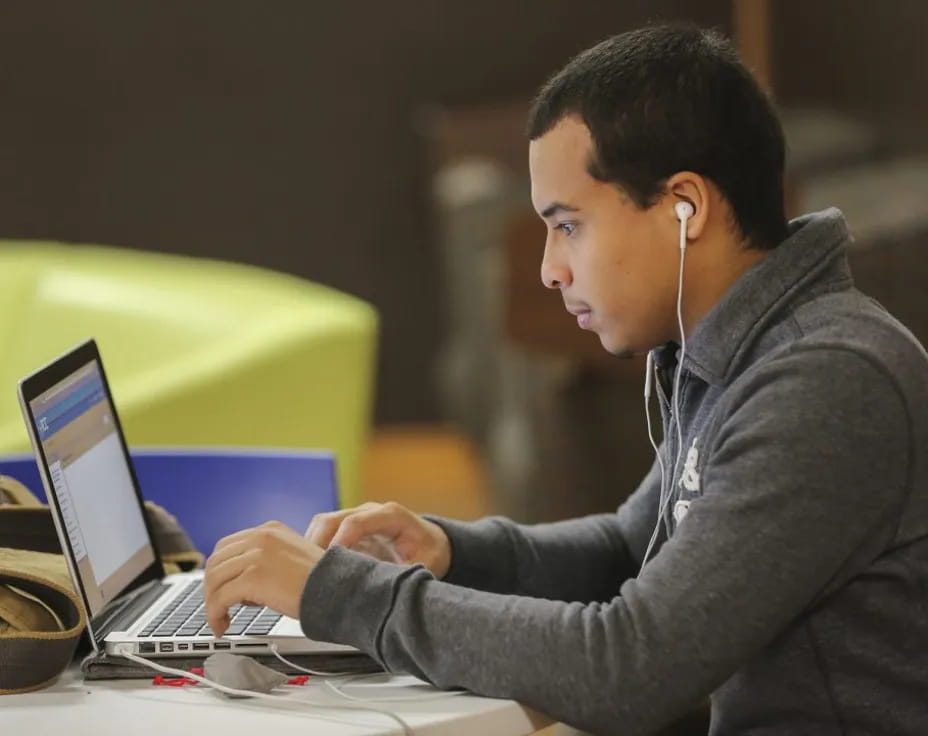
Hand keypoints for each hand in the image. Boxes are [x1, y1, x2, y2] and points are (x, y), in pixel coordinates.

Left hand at [204, 520, 324, 637]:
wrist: (339, 589)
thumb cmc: (322, 581)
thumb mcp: (292, 559)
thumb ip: (267, 561)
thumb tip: (240, 584)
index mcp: (270, 530)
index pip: (228, 546)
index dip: (219, 571)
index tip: (220, 589)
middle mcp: (261, 537)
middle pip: (216, 561)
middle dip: (212, 588)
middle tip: (217, 608)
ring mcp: (256, 555)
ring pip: (214, 580)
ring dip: (211, 604)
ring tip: (220, 621)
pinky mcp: (253, 577)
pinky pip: (219, 598)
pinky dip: (215, 615)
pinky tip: (223, 626)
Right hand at [305, 501, 451, 578]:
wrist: (432, 542)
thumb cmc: (429, 552)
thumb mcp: (424, 565)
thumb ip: (402, 574)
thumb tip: (381, 591)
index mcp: (390, 516)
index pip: (355, 522)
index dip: (338, 543)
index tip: (328, 567)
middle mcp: (370, 512)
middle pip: (332, 519)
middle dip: (316, 545)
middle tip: (308, 574)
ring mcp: (357, 517)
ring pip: (323, 524)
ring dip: (311, 547)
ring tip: (307, 575)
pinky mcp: (348, 529)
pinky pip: (324, 533)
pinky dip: (314, 549)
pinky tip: (312, 571)